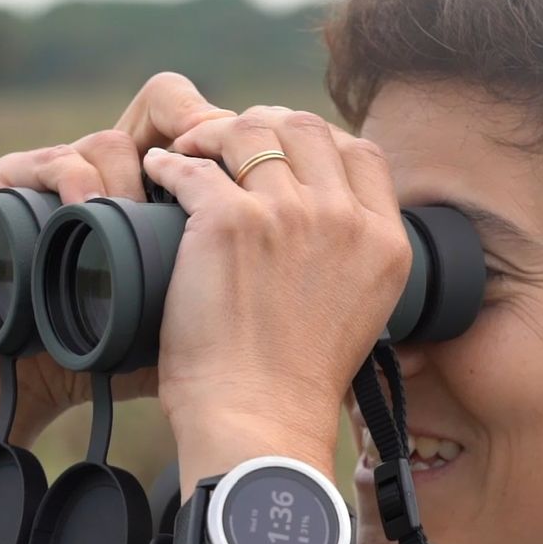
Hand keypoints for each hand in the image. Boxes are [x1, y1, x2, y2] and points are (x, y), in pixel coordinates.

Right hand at [0, 75, 235, 444]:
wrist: (28, 380)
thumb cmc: (114, 353)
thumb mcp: (194, 313)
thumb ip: (247, 280)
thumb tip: (320, 265)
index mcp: (164, 186)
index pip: (210, 124)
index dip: (244, 137)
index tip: (264, 175)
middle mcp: (116, 168)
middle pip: (165, 100)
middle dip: (193, 129)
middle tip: (214, 171)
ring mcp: (62, 173)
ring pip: (111, 139)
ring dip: (134, 178)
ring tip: (146, 222)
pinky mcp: (10, 190)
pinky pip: (50, 162)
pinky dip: (75, 182)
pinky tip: (95, 209)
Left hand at [139, 105, 410, 478]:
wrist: (261, 420)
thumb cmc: (298, 381)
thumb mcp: (361, 309)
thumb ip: (352, 253)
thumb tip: (323, 212)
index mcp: (382, 240)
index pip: (360, 151)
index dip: (318, 141)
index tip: (284, 152)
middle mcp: (342, 219)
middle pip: (305, 126)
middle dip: (263, 123)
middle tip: (228, 142)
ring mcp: (287, 215)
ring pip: (247, 131)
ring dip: (211, 134)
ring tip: (189, 150)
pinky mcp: (229, 223)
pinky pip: (192, 166)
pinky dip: (170, 163)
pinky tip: (159, 170)